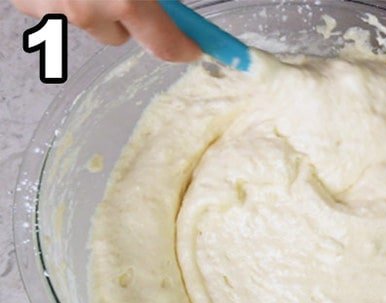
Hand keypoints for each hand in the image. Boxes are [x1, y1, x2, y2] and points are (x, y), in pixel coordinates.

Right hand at [11, 0, 199, 60]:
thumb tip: (165, 3)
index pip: (164, 45)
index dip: (182, 47)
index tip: (192, 47)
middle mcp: (89, 11)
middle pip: (120, 36)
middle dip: (125, 15)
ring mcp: (53, 10)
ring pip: (87, 22)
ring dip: (90, 3)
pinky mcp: (25, 1)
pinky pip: (53, 9)